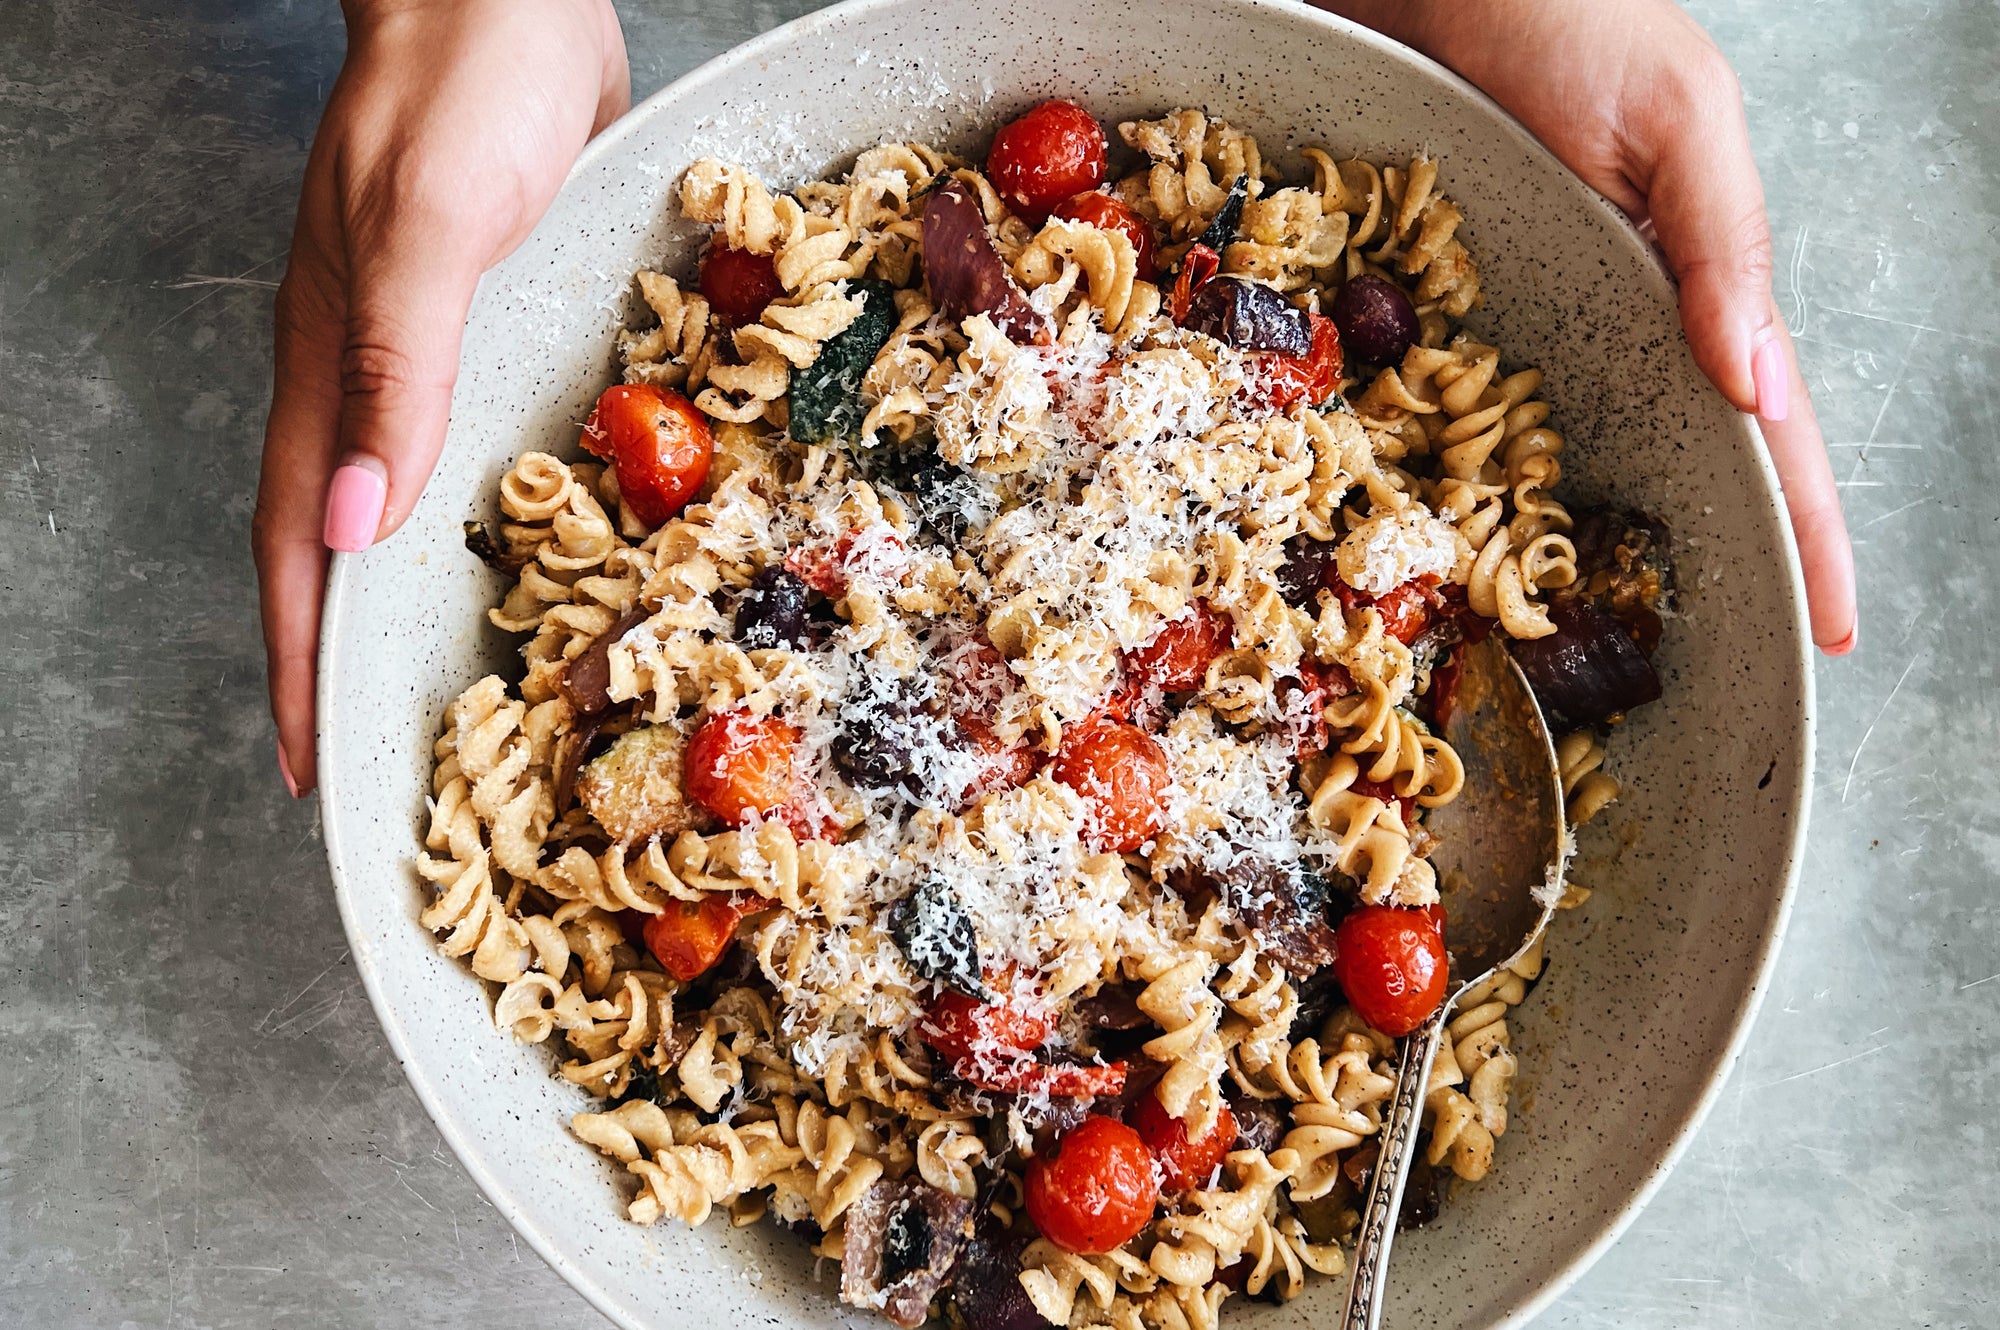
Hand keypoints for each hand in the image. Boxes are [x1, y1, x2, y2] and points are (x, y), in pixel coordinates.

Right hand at [253, 0, 628, 795]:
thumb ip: (395, 371)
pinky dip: (490, 510)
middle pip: (349, 543)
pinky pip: (481, 441)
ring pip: (414, 499)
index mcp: (334, 366)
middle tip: (381, 753)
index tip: (312, 763)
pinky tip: (534, 540)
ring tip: (452, 678)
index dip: (305, 660)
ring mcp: (435, 348)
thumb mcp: (425, 231)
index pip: (308, 546)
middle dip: (351, 654)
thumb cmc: (460, 91)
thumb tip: (364, 523)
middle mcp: (375, 373)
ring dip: (420, 592)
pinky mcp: (498, 317)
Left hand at [1324, 0, 1857, 655]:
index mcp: (1705, 280)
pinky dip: (1483, 473)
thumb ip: (1724, 246)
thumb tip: (1760, 389)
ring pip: (1592, 447)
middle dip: (1714, 559)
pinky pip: (1482, 407)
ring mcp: (1550, 312)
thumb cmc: (1571, 19)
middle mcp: (1631, 312)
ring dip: (1599, 534)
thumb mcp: (1677, 123)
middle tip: (1717, 671)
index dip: (1808, 531)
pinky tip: (1471, 533)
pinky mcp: (1468, 302)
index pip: (1776, 431)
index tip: (1830, 631)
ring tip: (1602, 637)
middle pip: (1690, 459)